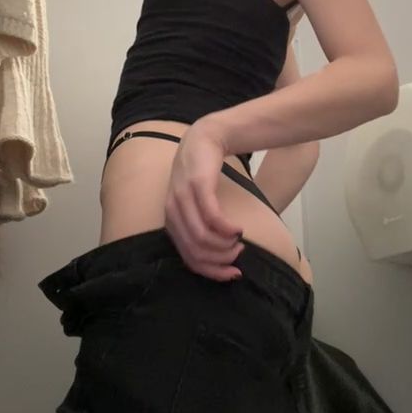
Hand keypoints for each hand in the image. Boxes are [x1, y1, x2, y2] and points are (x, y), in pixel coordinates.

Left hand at [164, 120, 244, 280]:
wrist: (203, 139)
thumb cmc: (202, 176)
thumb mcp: (196, 205)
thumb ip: (201, 227)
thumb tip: (220, 257)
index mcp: (171, 222)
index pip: (188, 259)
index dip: (213, 272)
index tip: (233, 273)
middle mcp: (173, 212)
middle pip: (195, 251)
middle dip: (221, 260)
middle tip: (238, 253)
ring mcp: (183, 198)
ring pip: (202, 237)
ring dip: (225, 245)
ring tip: (240, 240)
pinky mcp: (198, 186)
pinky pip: (211, 216)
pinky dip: (227, 228)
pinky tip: (238, 228)